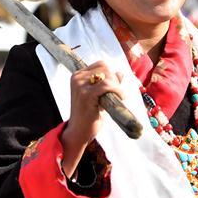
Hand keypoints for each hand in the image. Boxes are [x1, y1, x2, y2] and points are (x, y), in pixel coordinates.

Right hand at [60, 61, 122, 177]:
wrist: (78, 132)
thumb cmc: (89, 115)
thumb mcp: (97, 95)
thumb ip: (107, 83)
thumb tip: (120, 73)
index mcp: (77, 76)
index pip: (101, 65)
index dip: (111, 75)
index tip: (114, 87)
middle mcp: (77, 78)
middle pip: (105, 68)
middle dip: (115, 80)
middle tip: (116, 94)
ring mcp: (80, 86)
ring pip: (107, 76)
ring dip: (116, 86)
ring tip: (117, 97)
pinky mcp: (86, 95)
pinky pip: (107, 86)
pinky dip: (117, 90)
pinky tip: (120, 98)